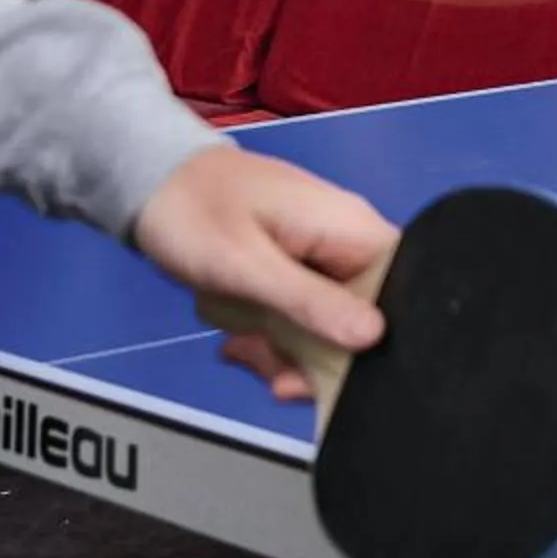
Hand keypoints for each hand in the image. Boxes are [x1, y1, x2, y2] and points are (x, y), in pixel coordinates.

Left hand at [131, 148, 397, 401]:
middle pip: (368, 316)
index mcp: (351, 228)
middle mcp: (348, 241)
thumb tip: (375, 337)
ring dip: (291, 350)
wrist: (151, 182)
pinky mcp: (300, 269)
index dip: (385, 337)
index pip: (405, 287)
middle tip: (277, 375)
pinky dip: (277, 337)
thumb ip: (309, 301)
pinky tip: (243, 340)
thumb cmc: (194, 214)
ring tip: (244, 349)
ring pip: (334, 325)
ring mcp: (324, 255)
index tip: (339, 373)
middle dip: (323, 355)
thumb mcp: (246, 266)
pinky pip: (308, 316)